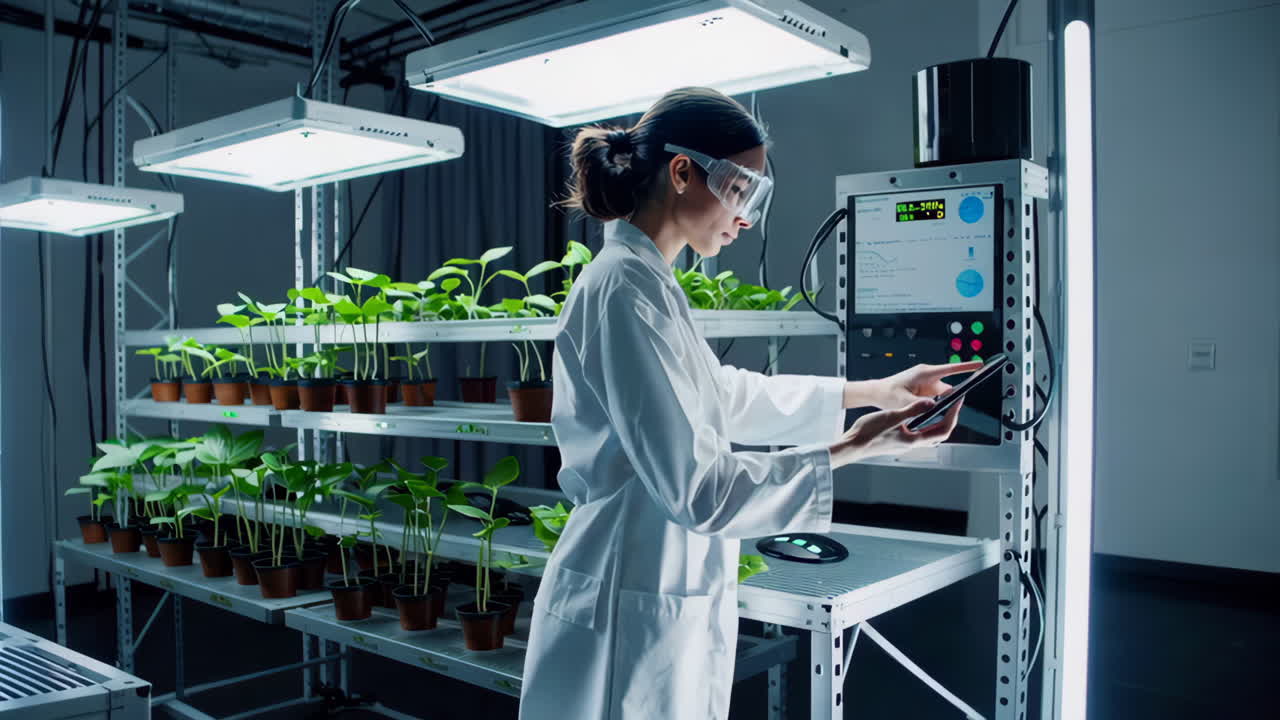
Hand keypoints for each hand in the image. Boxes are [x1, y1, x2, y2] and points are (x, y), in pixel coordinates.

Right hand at [828, 398, 963, 468]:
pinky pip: (918, 432)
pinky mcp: (898, 441)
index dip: (953, 415)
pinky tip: (918, 414)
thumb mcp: (893, 416)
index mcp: (914, 439)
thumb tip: (931, 403)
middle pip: (940, 433)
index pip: (943, 429)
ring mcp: (905, 443)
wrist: (852, 445)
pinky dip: (924, 423)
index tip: (957, 401)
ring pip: (929, 434)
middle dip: (949, 418)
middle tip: (952, 404)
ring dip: (937, 421)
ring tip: (939, 407)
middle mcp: (912, 444)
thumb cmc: (869, 433)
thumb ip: (913, 409)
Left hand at [872, 361, 984, 409]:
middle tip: (954, 408)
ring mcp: (928, 384)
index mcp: (925, 373)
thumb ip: (918, 404)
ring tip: (933, 414)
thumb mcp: (902, 400)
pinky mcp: (926, 391)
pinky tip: (929, 414)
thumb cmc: (887, 393)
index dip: (967, 367)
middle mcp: (929, 377)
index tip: (980, 365)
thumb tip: (933, 406)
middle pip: (949, 387)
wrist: (877, 393)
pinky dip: (937, 406)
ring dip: (942, 405)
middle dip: (953, 398)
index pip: (951, 369)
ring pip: (944, 395)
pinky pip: (937, 399)